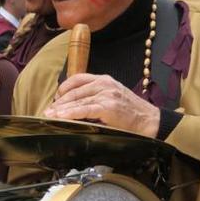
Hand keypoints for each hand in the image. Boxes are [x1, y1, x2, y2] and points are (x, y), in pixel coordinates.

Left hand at [43, 74, 160, 137]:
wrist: (151, 121)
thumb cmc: (132, 113)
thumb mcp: (114, 97)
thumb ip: (97, 97)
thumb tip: (76, 105)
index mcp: (105, 80)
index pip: (77, 79)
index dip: (63, 89)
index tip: (56, 99)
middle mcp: (104, 84)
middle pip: (73, 90)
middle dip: (59, 102)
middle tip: (48, 111)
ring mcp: (106, 94)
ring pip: (77, 100)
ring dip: (61, 109)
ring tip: (50, 115)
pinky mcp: (108, 107)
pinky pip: (84, 109)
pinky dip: (70, 113)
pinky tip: (61, 117)